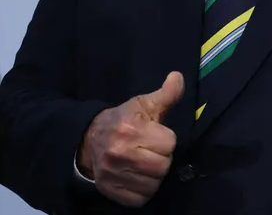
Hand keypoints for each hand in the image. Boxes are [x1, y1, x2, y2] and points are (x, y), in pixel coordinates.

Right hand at [77, 72, 183, 206]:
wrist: (88, 139)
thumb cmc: (123, 120)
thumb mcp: (143, 104)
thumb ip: (166, 94)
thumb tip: (178, 77)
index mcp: (131, 130)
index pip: (169, 143)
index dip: (167, 140)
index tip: (158, 136)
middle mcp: (120, 153)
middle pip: (163, 166)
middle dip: (163, 158)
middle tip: (153, 152)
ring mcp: (113, 174)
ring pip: (153, 185)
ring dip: (154, 176)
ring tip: (146, 164)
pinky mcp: (109, 190)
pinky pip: (139, 199)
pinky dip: (143, 191)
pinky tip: (139, 178)